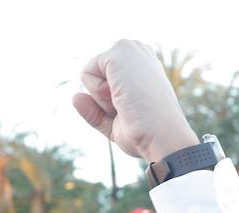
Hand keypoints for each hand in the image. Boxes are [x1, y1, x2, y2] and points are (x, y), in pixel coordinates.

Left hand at [73, 39, 197, 161]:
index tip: (133, 112)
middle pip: (95, 77)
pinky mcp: (120, 50)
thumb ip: (95, 111)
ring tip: (128, 103)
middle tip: (129, 109)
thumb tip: (75, 97)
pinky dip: (98, 93)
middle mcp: (138, 53)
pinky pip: (86, 73)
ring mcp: (130, 49)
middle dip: (103, 100)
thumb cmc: (147, 135)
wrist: (164, 138)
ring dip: (102, 98)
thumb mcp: (115, 123)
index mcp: (142, 67)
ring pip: (90, 74)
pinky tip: (121, 97)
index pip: (104, 83)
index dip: (109, 105)